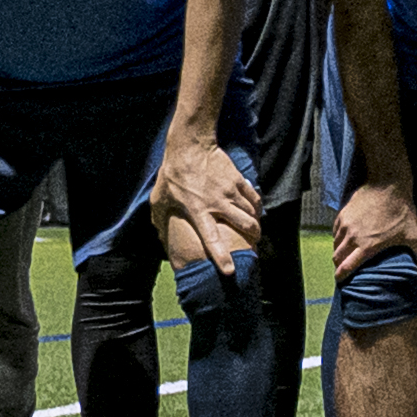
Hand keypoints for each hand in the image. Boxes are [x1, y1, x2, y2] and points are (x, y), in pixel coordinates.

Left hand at [153, 136, 262, 269]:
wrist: (190, 145)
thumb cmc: (171, 174)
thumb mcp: (159, 200)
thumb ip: (160, 221)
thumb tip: (160, 239)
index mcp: (198, 211)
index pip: (212, 238)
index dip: (221, 256)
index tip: (230, 271)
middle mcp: (218, 203)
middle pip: (246, 224)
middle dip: (254, 237)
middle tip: (254, 244)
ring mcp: (230, 191)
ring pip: (253, 212)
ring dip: (256, 223)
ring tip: (255, 229)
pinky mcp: (237, 180)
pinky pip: (254, 197)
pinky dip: (257, 207)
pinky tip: (255, 210)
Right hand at [333, 173, 416, 276]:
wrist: (388, 184)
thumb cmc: (401, 211)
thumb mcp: (414, 234)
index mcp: (367, 246)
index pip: (347, 266)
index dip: (341, 276)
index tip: (340, 281)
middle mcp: (352, 237)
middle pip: (337, 257)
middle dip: (339, 265)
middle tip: (343, 268)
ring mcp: (346, 224)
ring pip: (335, 244)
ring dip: (338, 251)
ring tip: (344, 254)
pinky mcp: (343, 214)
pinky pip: (335, 230)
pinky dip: (338, 237)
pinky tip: (345, 237)